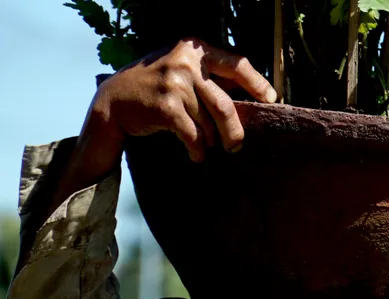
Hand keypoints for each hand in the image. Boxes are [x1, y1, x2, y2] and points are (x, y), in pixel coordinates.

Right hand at [81, 38, 276, 174]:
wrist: (112, 101)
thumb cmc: (154, 87)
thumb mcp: (181, 70)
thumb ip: (210, 77)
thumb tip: (252, 95)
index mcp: (195, 49)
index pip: (237, 65)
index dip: (258, 84)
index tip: (271, 100)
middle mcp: (186, 62)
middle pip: (226, 105)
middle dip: (234, 132)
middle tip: (236, 145)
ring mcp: (175, 83)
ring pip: (209, 124)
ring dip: (210, 141)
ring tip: (205, 147)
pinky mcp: (167, 106)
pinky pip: (194, 135)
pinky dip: (198, 149)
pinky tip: (196, 154)